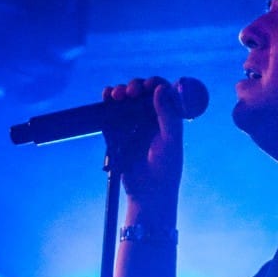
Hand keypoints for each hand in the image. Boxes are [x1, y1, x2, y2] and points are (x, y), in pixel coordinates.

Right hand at [102, 77, 182, 225]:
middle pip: (141, 93)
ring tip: (116, 95)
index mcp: (167, 118)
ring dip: (119, 91)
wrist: (148, 193)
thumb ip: (168, 115)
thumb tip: (159, 88)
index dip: (154, 84)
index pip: (162, 92)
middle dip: (134, 87)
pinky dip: (106, 102)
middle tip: (131, 92)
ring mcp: (133, 125)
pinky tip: (106, 96)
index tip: (148, 85)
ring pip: (125, 101)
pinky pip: (111, 114)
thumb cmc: (166, 169)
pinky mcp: (117, 134)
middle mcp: (150, 119)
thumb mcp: (171, 140)